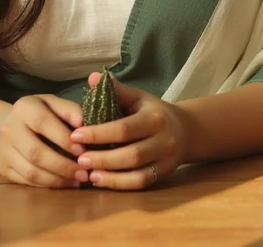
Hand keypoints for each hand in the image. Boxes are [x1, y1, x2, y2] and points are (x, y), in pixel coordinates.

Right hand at [0, 93, 91, 188]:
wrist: (4, 126)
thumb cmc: (36, 113)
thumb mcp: (51, 103)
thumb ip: (68, 109)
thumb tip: (82, 122)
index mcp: (23, 108)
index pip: (43, 123)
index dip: (63, 138)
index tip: (82, 150)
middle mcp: (9, 130)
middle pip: (36, 153)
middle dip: (63, 165)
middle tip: (84, 172)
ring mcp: (4, 152)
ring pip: (31, 172)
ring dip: (58, 179)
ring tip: (78, 180)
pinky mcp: (4, 170)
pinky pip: (27, 182)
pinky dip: (48, 185)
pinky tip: (65, 183)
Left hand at [69, 72, 188, 189]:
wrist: (185, 130)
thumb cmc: (154, 111)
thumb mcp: (138, 97)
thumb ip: (117, 90)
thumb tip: (93, 77)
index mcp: (154, 117)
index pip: (124, 128)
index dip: (99, 134)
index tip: (76, 135)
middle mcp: (163, 140)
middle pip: (131, 154)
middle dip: (103, 158)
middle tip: (79, 159)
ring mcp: (166, 160)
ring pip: (137, 174)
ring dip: (110, 176)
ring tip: (88, 173)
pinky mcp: (164, 174)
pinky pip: (141, 184)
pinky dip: (120, 185)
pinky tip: (102, 181)